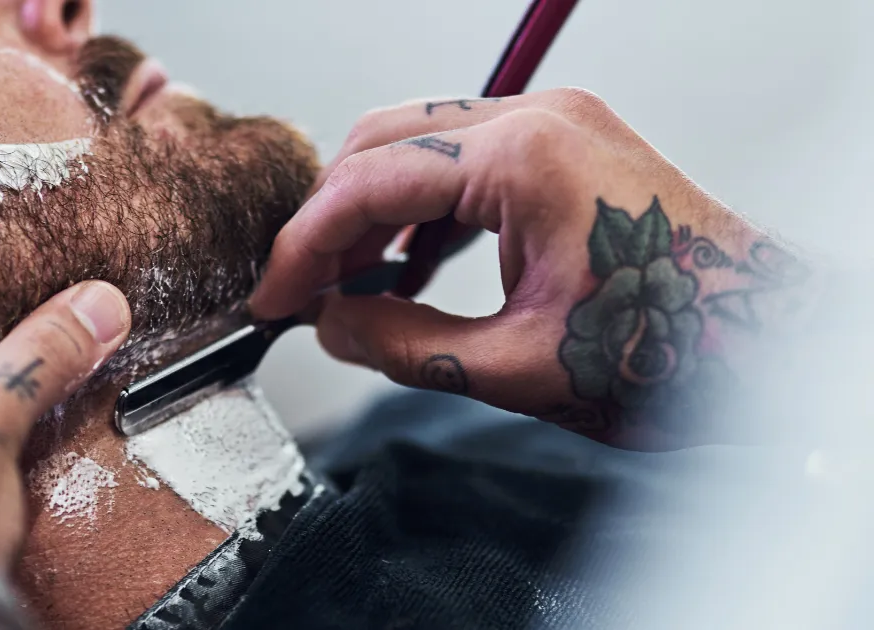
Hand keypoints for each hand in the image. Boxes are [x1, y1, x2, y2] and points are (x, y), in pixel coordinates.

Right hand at [252, 90, 811, 449]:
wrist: (773, 352)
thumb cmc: (683, 354)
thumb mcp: (517, 367)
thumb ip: (403, 342)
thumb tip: (331, 324)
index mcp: (527, 158)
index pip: (371, 182)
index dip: (304, 245)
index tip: (275, 294)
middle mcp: (541, 120)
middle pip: (384, 142)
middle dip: (328, 218)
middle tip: (300, 287)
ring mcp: (557, 127)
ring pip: (419, 142)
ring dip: (371, 210)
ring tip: (344, 283)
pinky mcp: (566, 150)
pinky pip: (463, 160)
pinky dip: (421, 209)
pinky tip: (403, 266)